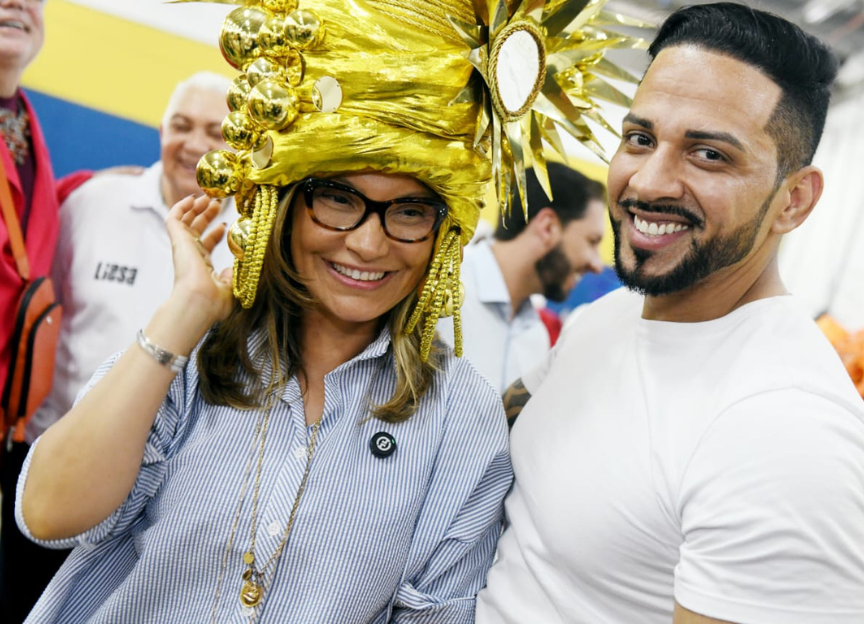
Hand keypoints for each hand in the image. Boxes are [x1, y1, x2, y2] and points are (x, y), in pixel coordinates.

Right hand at [164, 195, 234, 332]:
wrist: (200, 301)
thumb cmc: (214, 302)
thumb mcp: (229, 289)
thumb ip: (230, 277)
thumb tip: (232, 269)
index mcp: (202, 268)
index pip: (206, 246)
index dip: (216, 234)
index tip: (225, 225)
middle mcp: (191, 256)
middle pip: (196, 230)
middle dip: (207, 216)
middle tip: (218, 203)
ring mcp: (183, 248)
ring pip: (184, 222)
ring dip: (195, 208)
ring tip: (207, 197)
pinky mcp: (177, 240)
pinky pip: (173, 218)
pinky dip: (181, 207)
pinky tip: (192, 198)